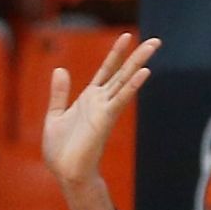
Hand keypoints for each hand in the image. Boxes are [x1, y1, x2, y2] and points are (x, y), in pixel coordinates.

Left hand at [43, 33, 158, 209]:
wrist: (65, 173)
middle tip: (155, 41)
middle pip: (121, 73)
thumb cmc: (60, 152)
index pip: (106, 71)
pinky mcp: (105, 120)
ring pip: (125, 81)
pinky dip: (132, 86)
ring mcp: (104, 110)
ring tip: (154, 46)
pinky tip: (144, 73)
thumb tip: (60, 69)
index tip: (125, 36)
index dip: (115, 54)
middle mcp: (100, 102)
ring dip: (139, 64)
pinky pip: (121, 99)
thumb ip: (59, 94)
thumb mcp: (54, 117)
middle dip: (137, 56)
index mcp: (88, 100)